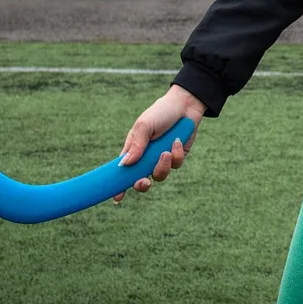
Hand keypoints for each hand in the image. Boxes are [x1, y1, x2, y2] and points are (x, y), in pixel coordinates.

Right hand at [112, 84, 206, 203]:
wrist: (185, 105)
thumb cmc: (160, 112)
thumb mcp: (145, 125)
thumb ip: (137, 145)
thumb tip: (124, 165)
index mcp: (134, 149)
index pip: (123, 171)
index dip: (119, 185)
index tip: (117, 198)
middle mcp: (146, 157)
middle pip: (140, 180)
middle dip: (142, 184)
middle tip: (144, 181)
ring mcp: (162, 158)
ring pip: (160, 175)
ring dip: (162, 165)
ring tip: (166, 151)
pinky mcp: (177, 157)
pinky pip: (176, 165)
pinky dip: (177, 154)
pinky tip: (178, 140)